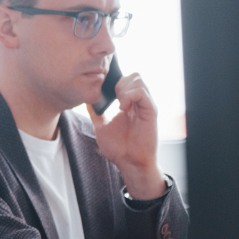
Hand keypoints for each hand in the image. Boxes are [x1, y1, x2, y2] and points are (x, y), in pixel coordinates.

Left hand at [87, 72, 165, 199]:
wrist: (129, 162)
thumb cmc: (118, 148)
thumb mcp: (100, 126)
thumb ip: (95, 113)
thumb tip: (87, 101)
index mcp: (129, 104)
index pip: (126, 80)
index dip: (114, 81)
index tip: (104, 92)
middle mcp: (139, 102)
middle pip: (133, 76)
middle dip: (119, 82)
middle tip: (112, 98)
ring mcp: (145, 105)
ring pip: (138, 79)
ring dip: (123, 89)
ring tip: (118, 105)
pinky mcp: (151, 111)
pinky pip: (142, 92)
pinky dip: (130, 96)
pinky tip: (122, 108)